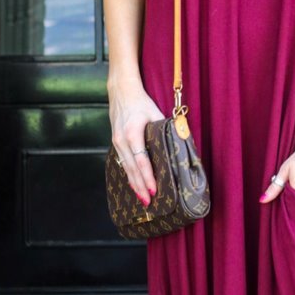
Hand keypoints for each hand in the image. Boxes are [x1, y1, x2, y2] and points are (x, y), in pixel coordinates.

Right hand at [108, 82, 164, 204]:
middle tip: (149, 202)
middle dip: (140, 187)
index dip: (148, 177)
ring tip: (143, 199)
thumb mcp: (155, 113)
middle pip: (132, 169)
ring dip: (134, 184)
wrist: (121, 92)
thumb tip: (179, 144)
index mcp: (133, 133)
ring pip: (126, 168)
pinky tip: (134, 185)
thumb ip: (165, 129)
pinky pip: (122, 163)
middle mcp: (122, 141)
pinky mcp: (116, 143)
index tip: (154, 190)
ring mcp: (117, 142)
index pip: (141, 160)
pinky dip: (129, 175)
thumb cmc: (141, 102)